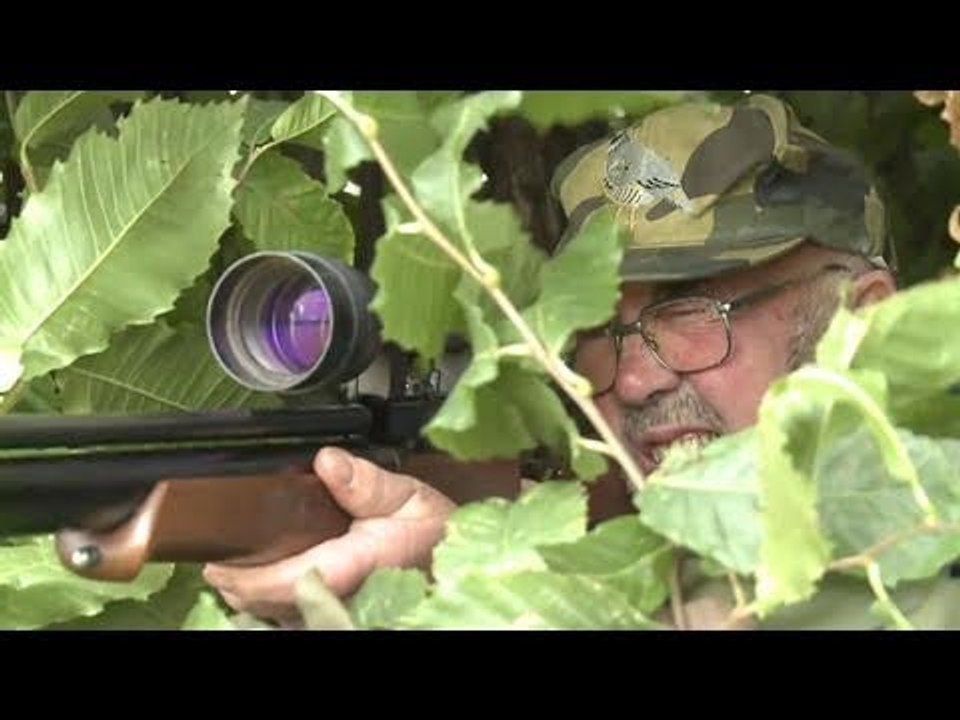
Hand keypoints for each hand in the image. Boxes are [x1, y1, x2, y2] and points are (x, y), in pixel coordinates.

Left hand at [203, 446, 455, 625]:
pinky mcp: (342, 618)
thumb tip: (328, 462)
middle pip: (269, 605)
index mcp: (355, 565)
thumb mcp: (411, 496)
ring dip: (254, 594)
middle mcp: (343, 598)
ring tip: (238, 569)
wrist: (454, 565)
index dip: (244, 576)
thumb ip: (368, 483)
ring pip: (277, 615)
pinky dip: (275, 602)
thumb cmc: (433, 534)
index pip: (284, 582)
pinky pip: (294, 618)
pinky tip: (269, 583)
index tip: (217, 560)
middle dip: (239, 584)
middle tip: (220, 559)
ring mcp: (341, 613)